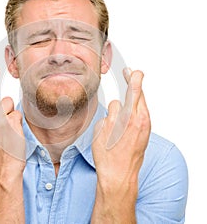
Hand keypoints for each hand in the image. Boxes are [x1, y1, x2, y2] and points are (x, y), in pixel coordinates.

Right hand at [91, 69, 150, 222]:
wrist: (119, 176)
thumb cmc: (108, 157)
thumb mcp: (101, 131)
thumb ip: (111, 114)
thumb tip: (116, 108)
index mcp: (129, 118)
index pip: (135, 91)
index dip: (133, 78)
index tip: (133, 71)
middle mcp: (140, 121)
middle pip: (140, 95)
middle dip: (133, 84)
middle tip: (129, 74)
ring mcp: (145, 128)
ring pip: (140, 105)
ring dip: (133, 98)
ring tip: (125, 96)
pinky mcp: (145, 133)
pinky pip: (140, 115)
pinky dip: (134, 110)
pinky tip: (127, 112)